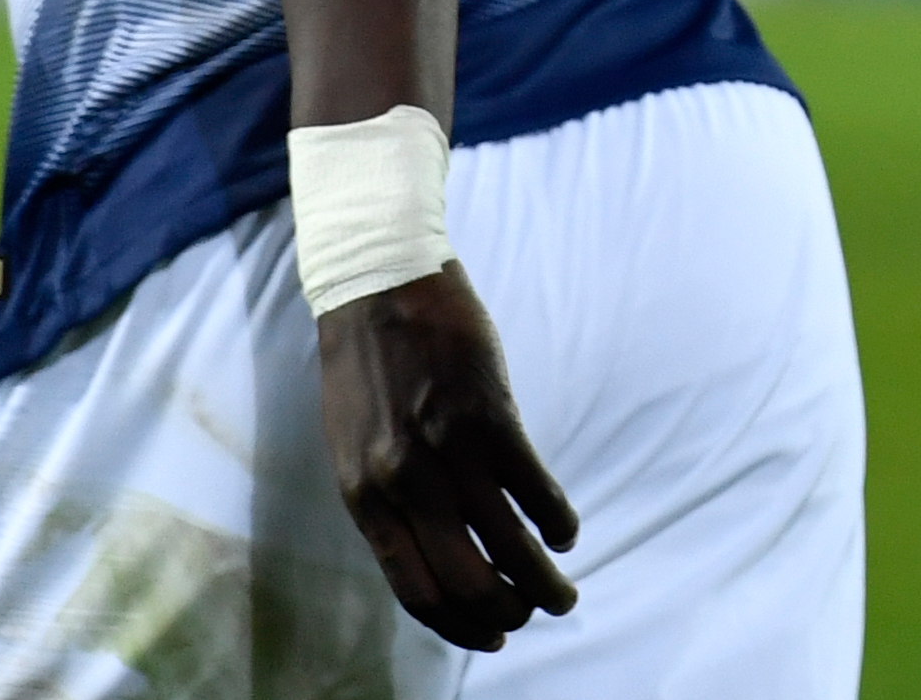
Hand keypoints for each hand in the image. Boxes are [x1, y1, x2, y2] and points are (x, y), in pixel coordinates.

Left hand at [315, 264, 579, 652]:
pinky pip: (533, 489)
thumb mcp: (355, 447)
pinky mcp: (490, 417)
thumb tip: (430, 554)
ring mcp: (448, 452)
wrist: (378, 284)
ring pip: (507, 545)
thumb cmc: (364, 368)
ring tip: (563, 595)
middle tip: (535, 613)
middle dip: (508, 612)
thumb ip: (386, 501)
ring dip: (542, 580)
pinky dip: (555, 521)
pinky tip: (565, 531)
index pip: (416, 591)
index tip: (492, 636)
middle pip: (466, 581)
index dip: (460, 626)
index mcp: (364, 499)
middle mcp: (403, 486)